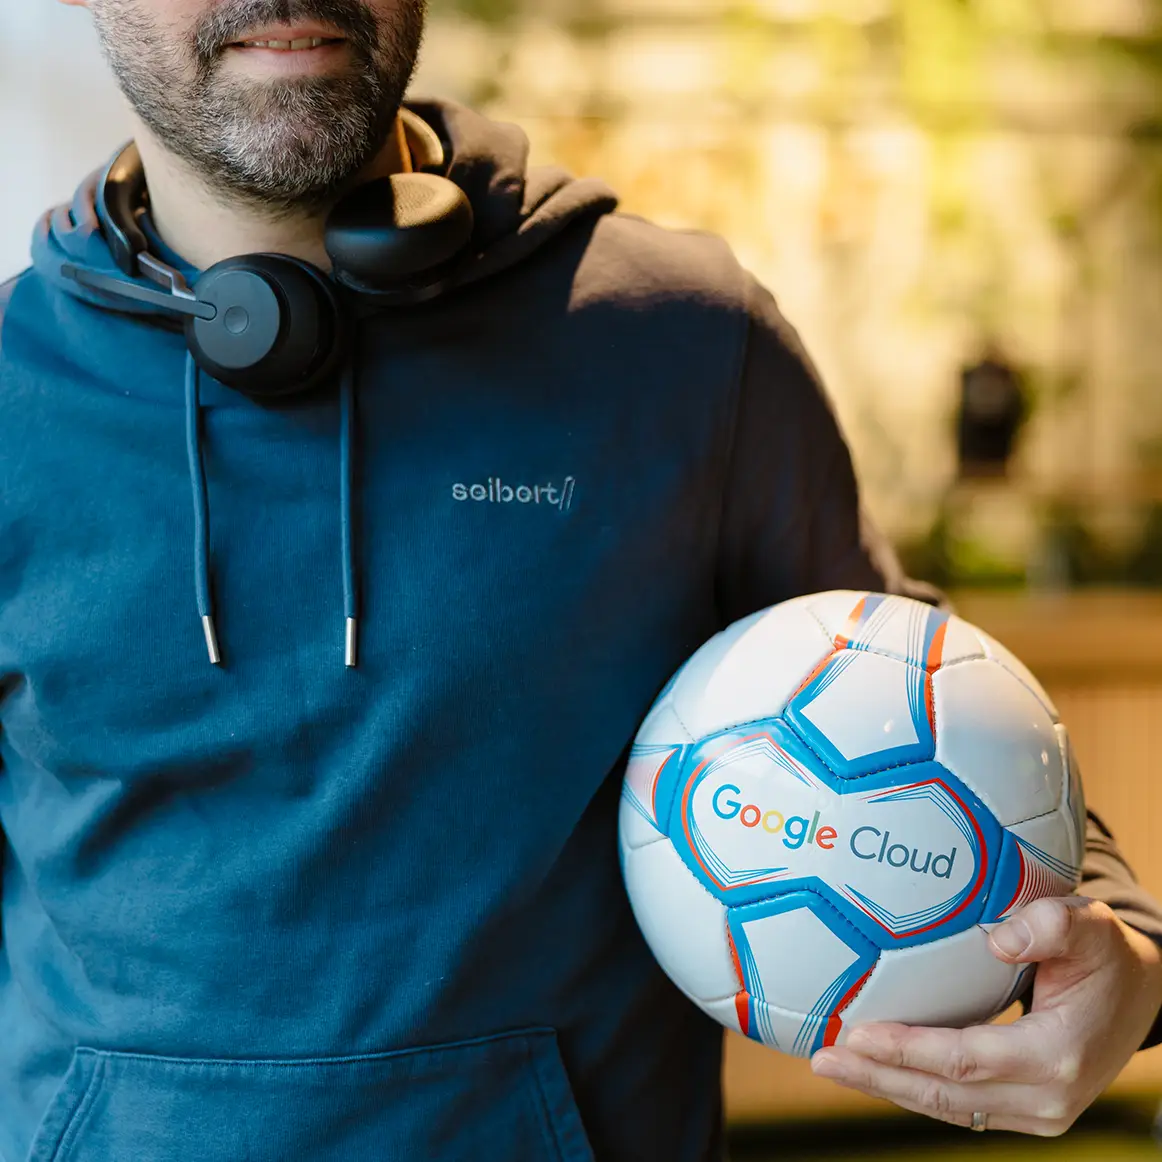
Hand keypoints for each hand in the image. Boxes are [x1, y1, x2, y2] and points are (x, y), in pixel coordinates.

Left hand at [810, 896, 1161, 1134]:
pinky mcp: (1026, 1110)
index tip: (856, 1034)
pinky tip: (874, 1068)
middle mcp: (1047, 1098)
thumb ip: (1050, 926)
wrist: (1142, 996)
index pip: (965, 1059)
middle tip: (822, 1058)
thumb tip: (997, 940)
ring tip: (834, 1065)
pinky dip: (913, 1087)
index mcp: (1057, 1056)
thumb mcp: (1089, 926)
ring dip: (887, 1087)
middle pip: (946, 1095)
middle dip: (878, 1078)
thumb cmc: (1105, 954)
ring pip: (948, 1108)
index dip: (908, 1050)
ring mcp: (1037, 1112)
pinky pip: (960, 1105)